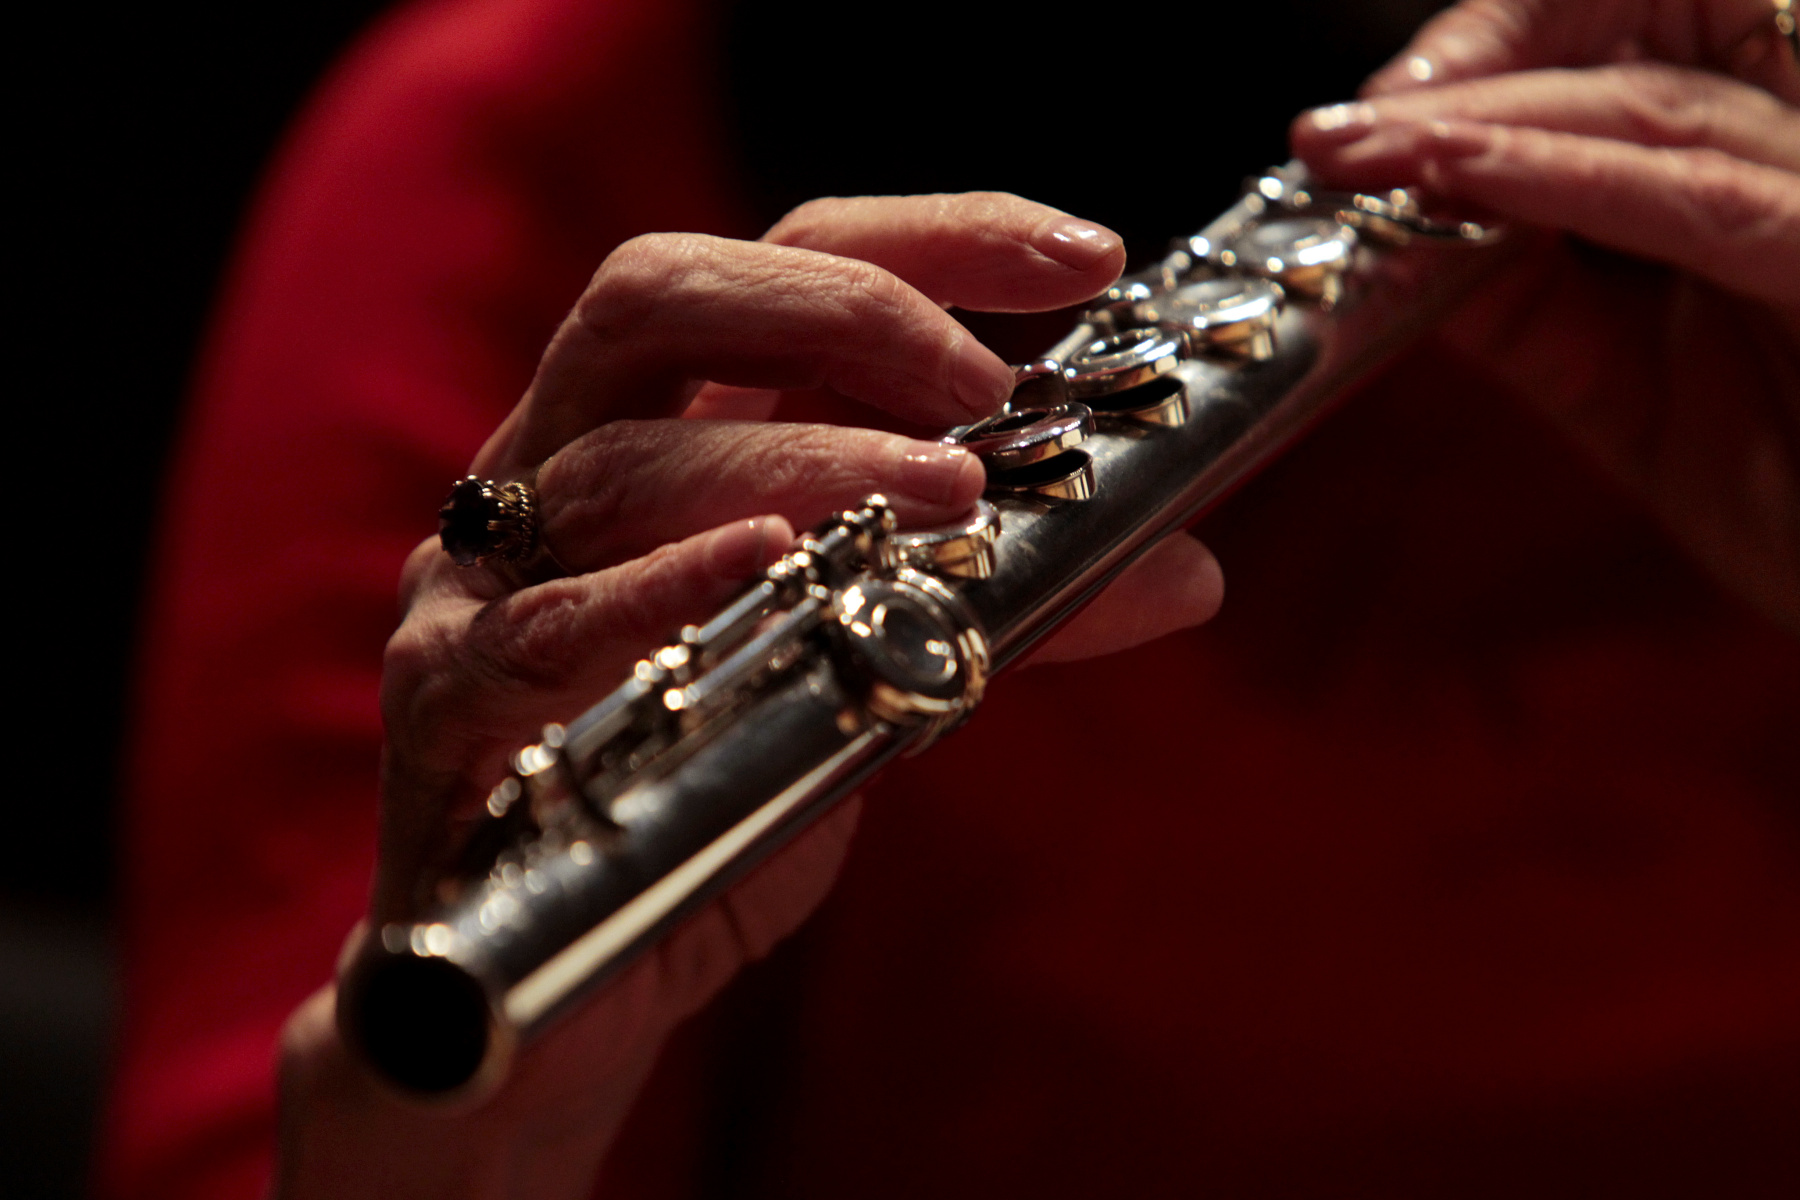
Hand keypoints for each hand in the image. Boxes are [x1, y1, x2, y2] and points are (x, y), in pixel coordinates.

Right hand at [278, 194, 1223, 1198]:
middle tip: (987, 387)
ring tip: (948, 499)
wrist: (551, 979)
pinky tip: (764, 571)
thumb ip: (997, 604)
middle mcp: (562, 469)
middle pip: (662, 293)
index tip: (1085, 256)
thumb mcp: (875, 675)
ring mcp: (486, 577)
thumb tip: (1187, 567)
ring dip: (800, 461)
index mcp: (669, 432)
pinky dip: (661, 588)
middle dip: (845, 311)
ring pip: (622, 464)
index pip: (785, 265)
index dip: (934, 238)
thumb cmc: (708, 795)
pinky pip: (543, 626)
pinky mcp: (446, 704)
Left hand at [1291, 0, 1799, 633]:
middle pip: (1619, 65)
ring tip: (1359, 150)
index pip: (1615, 64)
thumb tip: (1402, 245)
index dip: (1487, 69)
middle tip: (1328, 138)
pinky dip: (1566, 181)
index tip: (1367, 127)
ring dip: (1479, 126)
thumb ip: (1527, 308)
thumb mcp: (1623, 390)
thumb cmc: (1788, 496)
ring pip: (1644, 108)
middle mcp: (1791, 160)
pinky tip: (1460, 177)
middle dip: (1461, 88)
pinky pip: (1698, 198)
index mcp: (1744, 173)